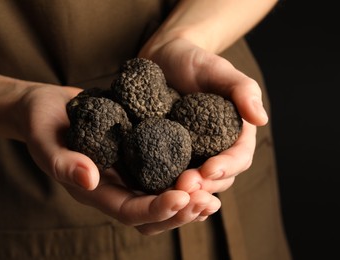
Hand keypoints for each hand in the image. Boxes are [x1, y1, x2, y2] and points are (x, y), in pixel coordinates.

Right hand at [16, 83, 220, 234]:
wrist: (49, 108)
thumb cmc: (42, 124)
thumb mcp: (45, 142)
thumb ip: (62, 163)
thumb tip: (89, 179)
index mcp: (95, 191)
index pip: (129, 211)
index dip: (155, 209)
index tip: (181, 198)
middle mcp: (116, 188)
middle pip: (152, 214)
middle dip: (181, 212)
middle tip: (208, 202)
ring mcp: (129, 174)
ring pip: (162, 198)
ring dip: (189, 201)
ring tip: (215, 195)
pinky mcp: (139, 157)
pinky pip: (164, 174)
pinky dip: (185, 176)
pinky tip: (207, 170)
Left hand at [139, 38, 267, 193]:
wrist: (164, 59)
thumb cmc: (195, 61)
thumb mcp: (219, 70)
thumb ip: (243, 90)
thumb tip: (261, 119)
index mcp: (234, 132)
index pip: (239, 157)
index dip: (228, 167)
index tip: (210, 169)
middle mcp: (214, 148)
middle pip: (218, 177)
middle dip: (205, 185)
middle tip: (185, 185)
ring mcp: (190, 153)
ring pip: (195, 182)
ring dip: (186, 191)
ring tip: (171, 190)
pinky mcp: (167, 154)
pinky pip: (168, 174)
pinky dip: (164, 185)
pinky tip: (153, 189)